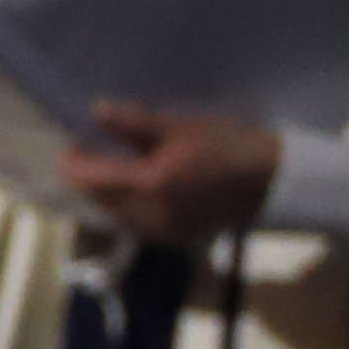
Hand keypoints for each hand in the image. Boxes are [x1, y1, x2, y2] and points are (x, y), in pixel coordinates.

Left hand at [60, 99, 282, 244]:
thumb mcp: (182, 126)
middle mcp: (149, 214)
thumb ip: (134, 123)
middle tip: (95, 152)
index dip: (74, 161)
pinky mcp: (175, 237)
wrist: (274, 178)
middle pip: (98, 199)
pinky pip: (137, 224)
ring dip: (108, 194)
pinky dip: (128, 207)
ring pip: (116, 214)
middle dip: (89, 178)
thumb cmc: (229, 144)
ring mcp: (162, 230)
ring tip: (117, 169)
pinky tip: (141, 189)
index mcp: (148, 184)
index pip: (88, 179)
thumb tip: (96, 111)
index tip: (76, 144)